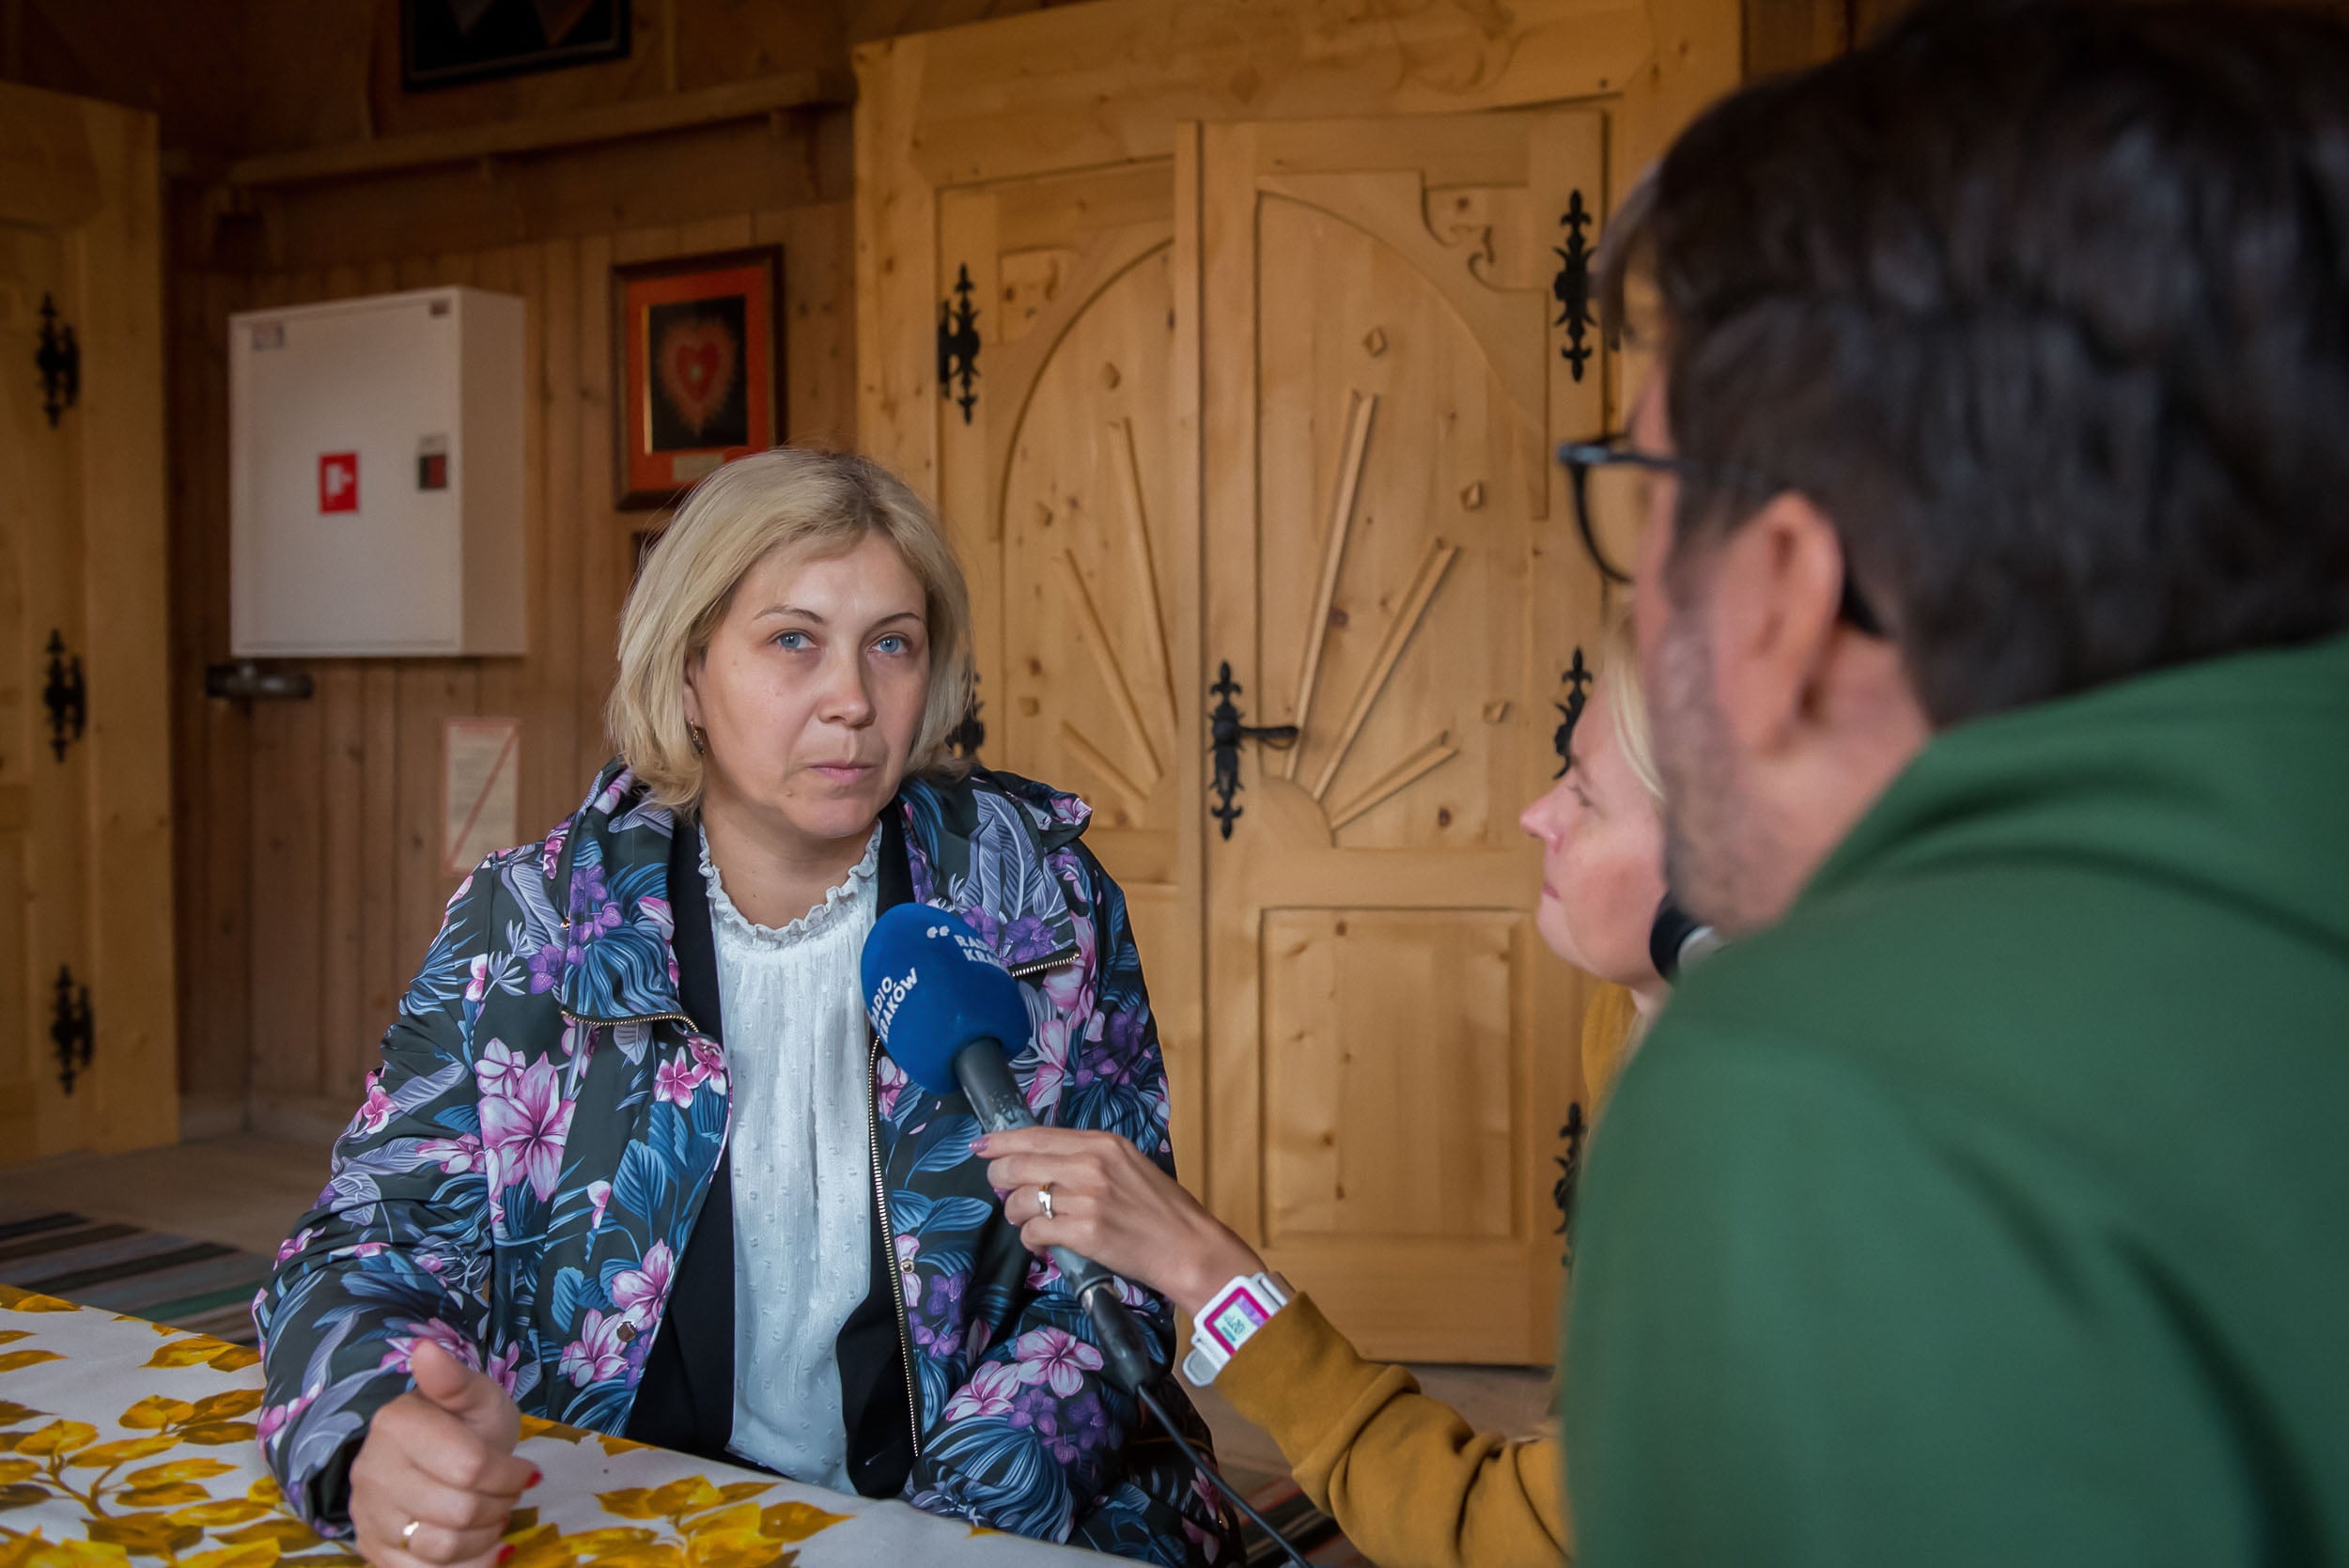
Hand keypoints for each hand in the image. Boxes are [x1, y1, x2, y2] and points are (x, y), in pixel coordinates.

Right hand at [349, 1341, 536, 1567]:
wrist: (434, 1455)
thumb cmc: (464, 1423)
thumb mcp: (475, 1395)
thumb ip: (454, 1380)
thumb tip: (426, 1350)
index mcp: (395, 1425)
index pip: (471, 1467)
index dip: (510, 1474)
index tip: (526, 1469)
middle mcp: (371, 1471)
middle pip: (459, 1510)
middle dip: (501, 1504)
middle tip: (512, 1492)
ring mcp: (368, 1513)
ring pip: (441, 1547)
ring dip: (484, 1535)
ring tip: (495, 1514)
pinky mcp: (372, 1548)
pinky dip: (464, 1564)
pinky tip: (482, 1546)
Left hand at [979, 1127, 1264, 1317]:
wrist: (1189, 1247)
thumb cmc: (1162, 1209)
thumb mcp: (1128, 1165)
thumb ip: (1088, 1158)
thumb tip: (1042, 1162)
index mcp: (1102, 1143)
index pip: (1036, 1135)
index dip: (1002, 1141)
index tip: (981, 1145)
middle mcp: (1090, 1165)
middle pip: (1018, 1165)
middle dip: (999, 1179)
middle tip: (1004, 1192)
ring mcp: (1085, 1199)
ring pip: (1020, 1201)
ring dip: (1016, 1215)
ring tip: (1029, 1223)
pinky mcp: (1082, 1233)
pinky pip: (1034, 1232)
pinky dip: (1031, 1241)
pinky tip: (1042, 1244)